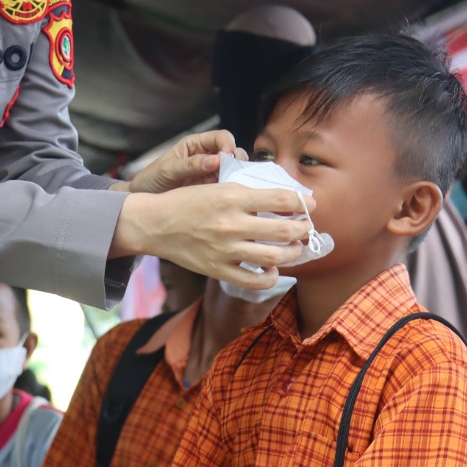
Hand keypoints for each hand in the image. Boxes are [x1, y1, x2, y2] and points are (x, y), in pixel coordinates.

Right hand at [111, 183, 316, 287]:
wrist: (155, 223)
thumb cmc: (187, 201)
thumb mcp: (217, 187)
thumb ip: (247, 194)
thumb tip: (282, 200)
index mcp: (233, 197)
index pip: (281, 199)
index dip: (303, 202)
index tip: (310, 203)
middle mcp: (232, 223)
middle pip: (284, 230)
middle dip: (304, 229)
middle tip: (307, 227)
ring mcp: (225, 249)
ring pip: (274, 256)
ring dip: (293, 253)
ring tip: (296, 248)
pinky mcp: (218, 269)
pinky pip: (254, 280)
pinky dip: (270, 276)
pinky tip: (272, 269)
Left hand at [112, 130, 247, 193]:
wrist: (143, 202)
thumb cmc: (150, 181)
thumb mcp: (167, 171)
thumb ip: (190, 165)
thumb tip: (215, 161)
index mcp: (195, 145)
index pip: (221, 138)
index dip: (228, 145)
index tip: (228, 158)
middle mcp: (206, 157)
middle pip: (233, 153)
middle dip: (236, 163)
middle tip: (230, 176)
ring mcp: (211, 175)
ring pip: (233, 172)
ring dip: (235, 179)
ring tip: (227, 189)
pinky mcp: (212, 191)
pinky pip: (227, 189)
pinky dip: (230, 192)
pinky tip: (226, 198)